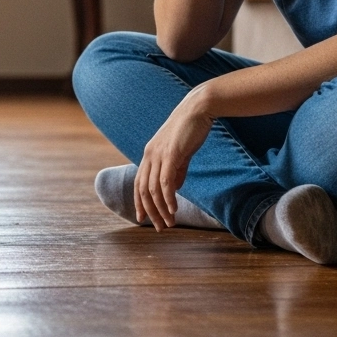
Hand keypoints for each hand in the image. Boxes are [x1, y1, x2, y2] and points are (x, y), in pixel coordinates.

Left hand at [135, 86, 216, 230]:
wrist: (197, 109)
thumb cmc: (190, 130)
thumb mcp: (180, 153)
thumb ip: (176, 171)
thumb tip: (174, 189)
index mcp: (149, 154)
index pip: (139, 184)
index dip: (139, 203)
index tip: (143, 219)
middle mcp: (149, 155)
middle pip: (143, 190)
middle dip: (150, 212)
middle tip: (160, 227)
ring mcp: (159, 154)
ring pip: (153, 189)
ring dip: (161, 209)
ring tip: (170, 223)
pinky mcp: (171, 154)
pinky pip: (166, 182)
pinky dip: (168, 198)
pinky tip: (174, 210)